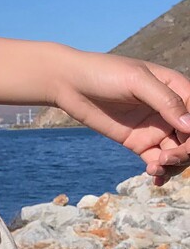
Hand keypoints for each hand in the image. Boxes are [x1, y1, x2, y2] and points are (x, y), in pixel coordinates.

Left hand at [49, 48, 189, 186]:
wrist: (69, 83)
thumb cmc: (103, 73)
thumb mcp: (136, 81)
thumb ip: (165, 101)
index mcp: (178, 89)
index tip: (186, 144)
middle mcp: (170, 111)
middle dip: (186, 152)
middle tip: (167, 159)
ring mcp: (154, 128)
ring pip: (177, 152)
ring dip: (174, 164)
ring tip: (156, 167)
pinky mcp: (137, 142)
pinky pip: (157, 160)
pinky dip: (161, 170)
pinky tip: (155, 176)